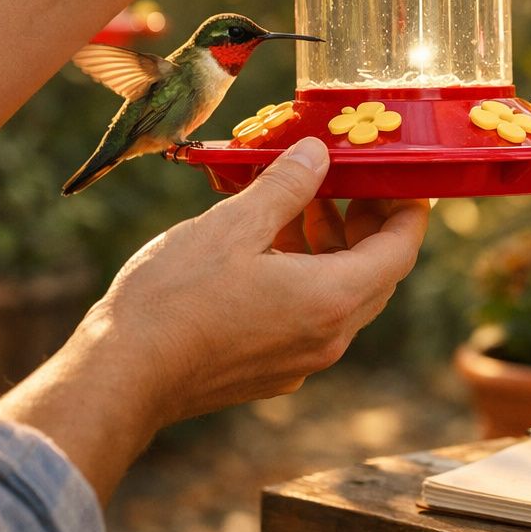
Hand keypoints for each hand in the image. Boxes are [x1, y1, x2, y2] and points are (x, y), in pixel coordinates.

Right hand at [0, 137, 428, 502]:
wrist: (121, 377)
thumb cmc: (174, 298)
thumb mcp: (234, 224)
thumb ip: (287, 186)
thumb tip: (318, 154)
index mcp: (332, 300)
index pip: (401, 250)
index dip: (409, 209)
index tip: (404, 177)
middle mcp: (329, 338)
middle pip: (376, 273)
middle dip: (367, 222)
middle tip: (347, 180)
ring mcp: (301, 361)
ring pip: (341, 294)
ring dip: (331, 246)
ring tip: (299, 202)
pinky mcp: (272, 371)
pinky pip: (310, 316)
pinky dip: (306, 275)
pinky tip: (267, 245)